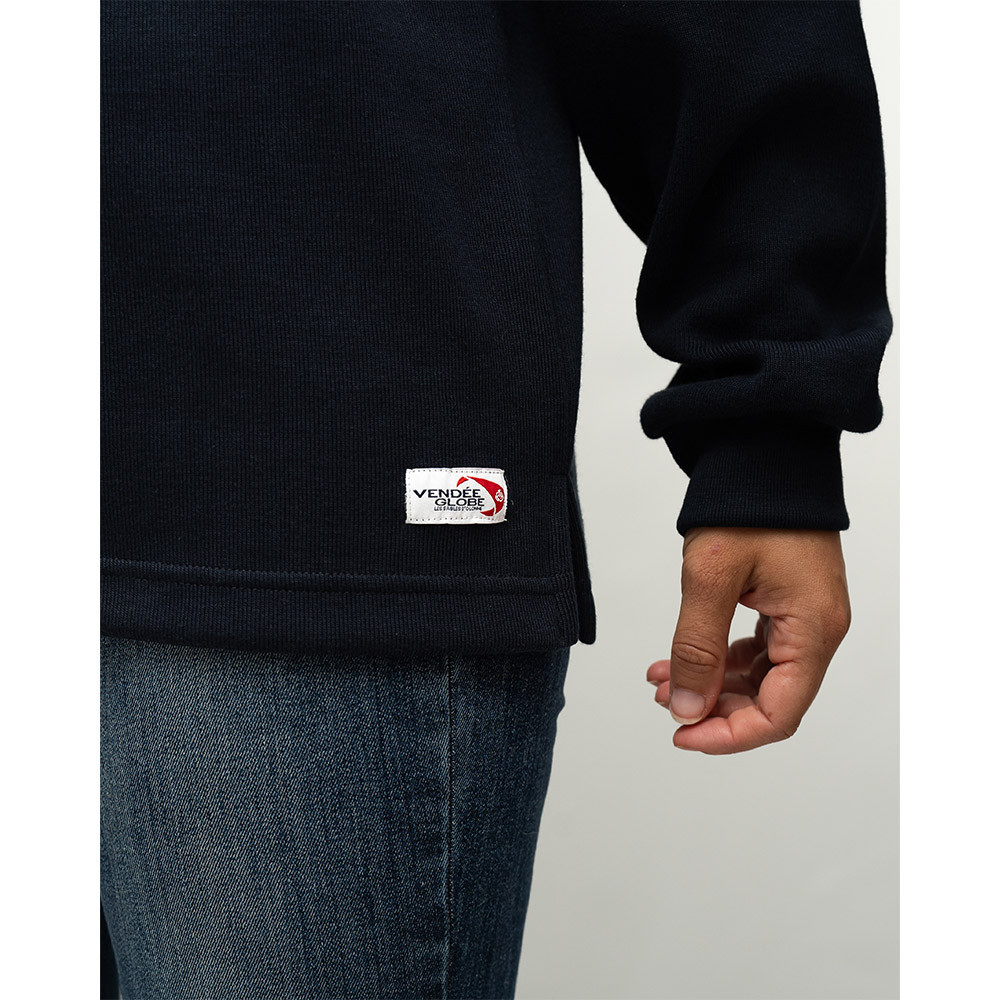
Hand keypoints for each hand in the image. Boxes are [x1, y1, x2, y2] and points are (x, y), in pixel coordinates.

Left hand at [646, 527, 850, 753]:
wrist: (766, 450)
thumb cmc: (747, 505)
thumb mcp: (711, 578)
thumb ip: (697, 648)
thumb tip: (687, 710)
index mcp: (813, 630)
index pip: (779, 714)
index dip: (729, 735)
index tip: (682, 734)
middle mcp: (818, 630)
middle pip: (770, 700)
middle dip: (714, 708)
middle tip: (664, 702)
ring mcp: (804, 616)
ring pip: (759, 677)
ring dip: (710, 684)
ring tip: (661, 679)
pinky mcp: (787, 602)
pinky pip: (755, 649)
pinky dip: (717, 658)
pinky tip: (678, 658)